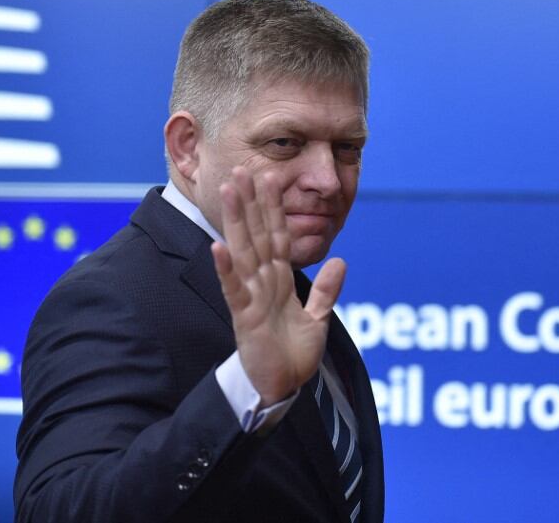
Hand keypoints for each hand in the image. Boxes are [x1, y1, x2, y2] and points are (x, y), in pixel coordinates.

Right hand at [210, 166, 346, 405]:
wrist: (281, 388)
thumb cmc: (293, 355)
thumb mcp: (317, 319)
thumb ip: (327, 291)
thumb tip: (341, 261)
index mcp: (279, 280)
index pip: (276, 235)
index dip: (273, 208)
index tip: (270, 178)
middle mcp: (263, 282)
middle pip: (256, 234)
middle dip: (249, 203)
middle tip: (241, 169)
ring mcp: (251, 296)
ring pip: (242, 251)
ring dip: (235, 221)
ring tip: (228, 192)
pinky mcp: (243, 317)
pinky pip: (233, 289)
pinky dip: (225, 269)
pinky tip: (217, 247)